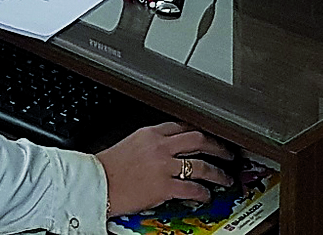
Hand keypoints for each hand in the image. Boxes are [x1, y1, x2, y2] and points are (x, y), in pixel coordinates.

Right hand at [96, 122, 233, 215]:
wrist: (96, 184)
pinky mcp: (164, 187)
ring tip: (224, 178)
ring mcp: (163, 166)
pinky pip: (192, 188)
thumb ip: (150, 144)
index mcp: (149, 133)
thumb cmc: (107, 168)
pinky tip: (205, 196)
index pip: (182, 126)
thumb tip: (167, 150)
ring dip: (218, 173)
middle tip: (227, 153)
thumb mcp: (129, 144)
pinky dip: (203, 193)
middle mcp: (159, 146)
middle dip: (218, 147)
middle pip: (198, 140)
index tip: (208, 136)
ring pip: (201, 165)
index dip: (200, 131)